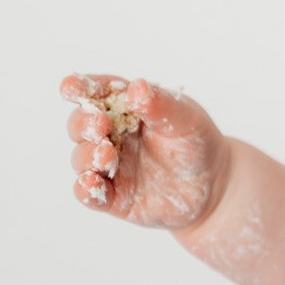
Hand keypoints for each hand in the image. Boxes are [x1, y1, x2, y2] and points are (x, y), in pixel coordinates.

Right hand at [60, 73, 230, 228]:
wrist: (213, 185)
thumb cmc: (196, 142)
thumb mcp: (186, 119)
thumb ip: (161, 105)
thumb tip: (137, 87)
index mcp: (124, 107)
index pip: (95, 94)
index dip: (79, 89)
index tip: (71, 88)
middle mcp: (110, 135)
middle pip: (80, 125)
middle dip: (84, 123)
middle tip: (100, 125)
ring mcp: (109, 167)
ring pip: (81, 159)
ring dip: (87, 156)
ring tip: (106, 154)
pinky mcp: (112, 197)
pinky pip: (89, 194)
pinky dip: (85, 189)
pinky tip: (91, 183)